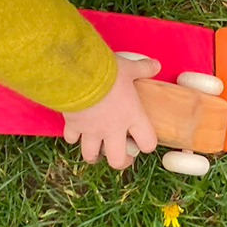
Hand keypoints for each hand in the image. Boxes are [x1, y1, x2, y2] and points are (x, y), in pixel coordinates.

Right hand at [61, 51, 159, 169]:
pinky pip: (71, 139)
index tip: (145, 141)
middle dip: (120, 161)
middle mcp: (113, 129)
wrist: (78, 74)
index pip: (147, 142)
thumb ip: (143, 68)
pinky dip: (72, 137)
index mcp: (132, 116)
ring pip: (91, 155)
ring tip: (95, 151)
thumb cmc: (107, 72)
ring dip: (93, 155)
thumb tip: (155, 64)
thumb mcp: (129, 68)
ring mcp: (91, 131)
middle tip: (121, 156)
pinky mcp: (73, 126)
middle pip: (117, 160)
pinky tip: (75, 131)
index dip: (148, 145)